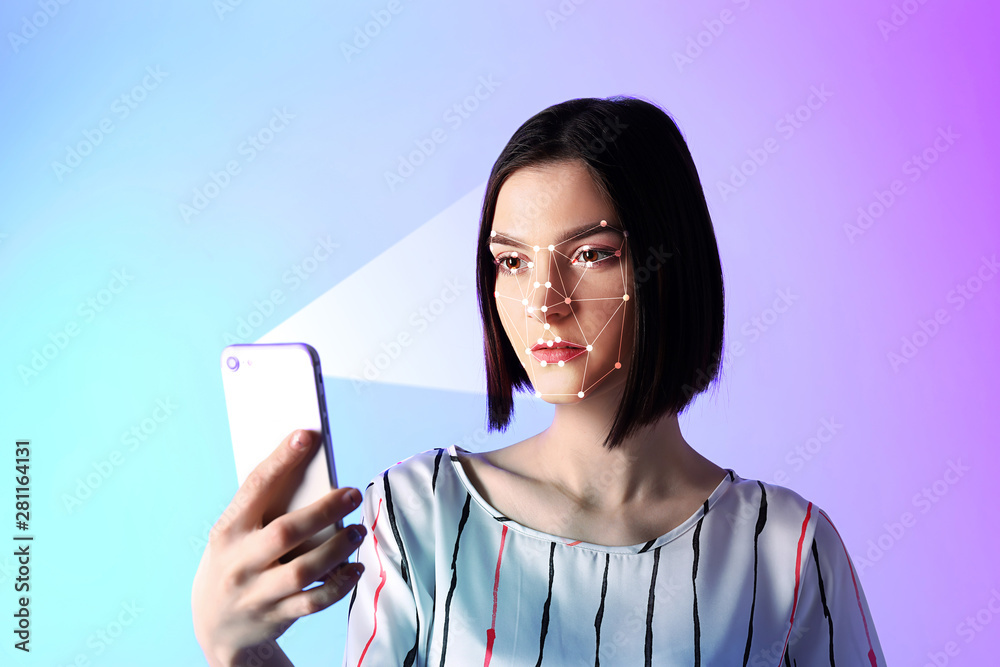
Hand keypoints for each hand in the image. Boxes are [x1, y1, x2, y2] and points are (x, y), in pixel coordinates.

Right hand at [192, 429, 366, 666]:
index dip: (281, 460)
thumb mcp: (235, 535)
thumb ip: (264, 511)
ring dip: (338, 548)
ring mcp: (256, 593)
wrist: (215, 627)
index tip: (306, 436)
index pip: (255, 488)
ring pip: (303, 570)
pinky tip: (355, 568)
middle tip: (352, 494)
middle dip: (323, 511)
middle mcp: (239, 562)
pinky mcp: (276, 616)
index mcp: (227, 531)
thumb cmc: (235, 563)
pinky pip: (314, 602)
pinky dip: (339, 584)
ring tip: (358, 530)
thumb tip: (314, 478)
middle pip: (285, 532)